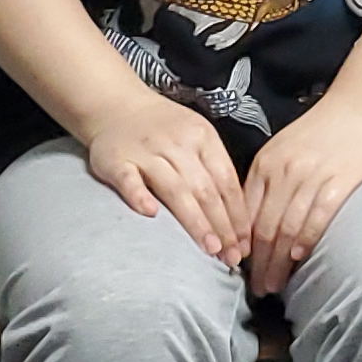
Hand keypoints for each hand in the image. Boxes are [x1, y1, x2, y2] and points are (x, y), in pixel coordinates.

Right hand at [81, 86, 248, 266]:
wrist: (116, 105)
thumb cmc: (162, 129)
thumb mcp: (196, 137)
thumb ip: (213, 170)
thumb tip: (238, 217)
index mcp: (202, 137)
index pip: (226, 181)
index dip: (238, 215)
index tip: (245, 244)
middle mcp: (177, 143)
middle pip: (206, 189)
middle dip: (223, 226)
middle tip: (232, 256)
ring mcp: (146, 151)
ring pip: (175, 189)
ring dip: (195, 220)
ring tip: (209, 247)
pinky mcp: (116, 160)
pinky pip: (129, 180)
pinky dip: (139, 196)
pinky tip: (151, 215)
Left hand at [244, 97, 361, 295]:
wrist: (357, 109)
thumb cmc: (319, 134)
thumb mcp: (282, 151)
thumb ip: (266, 183)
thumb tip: (252, 225)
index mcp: (265, 165)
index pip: (247, 214)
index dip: (242, 246)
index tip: (240, 270)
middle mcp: (284, 171)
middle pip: (265, 227)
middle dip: (259, 264)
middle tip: (258, 289)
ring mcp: (311, 176)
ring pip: (287, 228)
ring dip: (279, 262)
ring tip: (276, 284)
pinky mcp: (338, 181)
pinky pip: (317, 216)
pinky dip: (306, 240)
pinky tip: (299, 258)